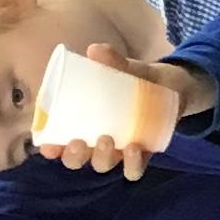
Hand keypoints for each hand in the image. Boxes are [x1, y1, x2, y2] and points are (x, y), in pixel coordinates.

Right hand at [37, 45, 212, 181]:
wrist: (171, 86)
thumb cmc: (134, 79)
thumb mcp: (125, 68)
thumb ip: (112, 60)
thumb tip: (95, 50)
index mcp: (82, 121)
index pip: (58, 142)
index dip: (50, 148)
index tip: (47, 146)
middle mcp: (95, 140)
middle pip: (77, 160)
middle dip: (73, 157)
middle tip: (77, 142)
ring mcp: (118, 150)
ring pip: (103, 165)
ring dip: (101, 158)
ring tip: (106, 140)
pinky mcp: (142, 154)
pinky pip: (134, 169)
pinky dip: (132, 164)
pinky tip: (134, 148)